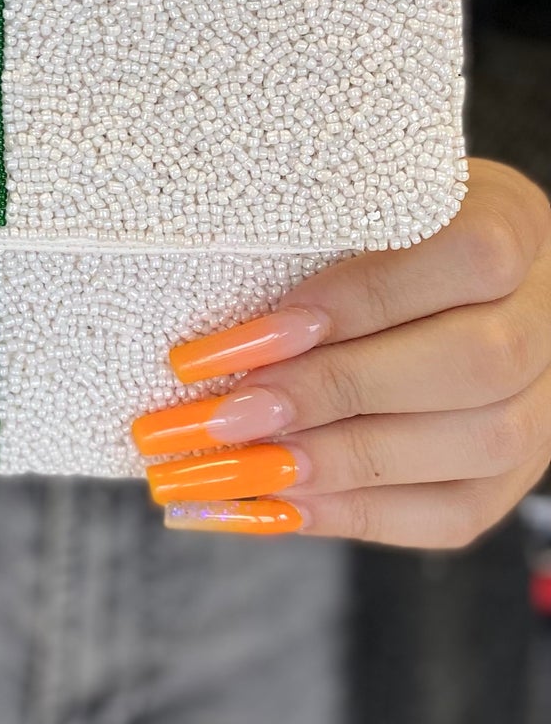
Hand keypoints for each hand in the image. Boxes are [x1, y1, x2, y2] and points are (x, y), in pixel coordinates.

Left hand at [134, 159, 550, 547]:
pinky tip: (266, 504)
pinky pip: (452, 512)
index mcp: (510, 224)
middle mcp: (545, 316)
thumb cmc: (371, 236)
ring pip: (474, 445)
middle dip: (331, 392)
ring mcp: (541, 403)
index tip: (249, 333)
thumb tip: (206, 334)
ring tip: (230, 466)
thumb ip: (301, 247)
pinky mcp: (512, 475)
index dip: (356, 299)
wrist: (441, 286)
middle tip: (219, 412)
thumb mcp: (347, 211)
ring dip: (336, 461)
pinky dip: (351, 513)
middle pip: (470, 363)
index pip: (463, 257)